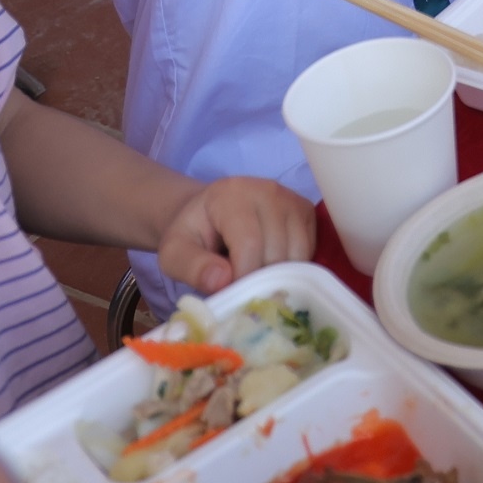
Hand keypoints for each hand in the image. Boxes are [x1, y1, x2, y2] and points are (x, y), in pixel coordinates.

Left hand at [155, 176, 314, 295]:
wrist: (208, 213)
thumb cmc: (193, 234)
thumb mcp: (174, 252)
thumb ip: (191, 267)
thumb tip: (222, 281)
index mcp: (232, 195)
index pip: (249, 244)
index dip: (242, 277)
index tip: (230, 292)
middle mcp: (268, 190)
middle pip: (277, 252)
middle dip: (259, 280)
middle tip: (241, 288)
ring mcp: (291, 199)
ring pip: (298, 255)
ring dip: (278, 277)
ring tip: (254, 276)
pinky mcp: (306, 211)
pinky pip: (309, 252)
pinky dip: (292, 268)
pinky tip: (270, 267)